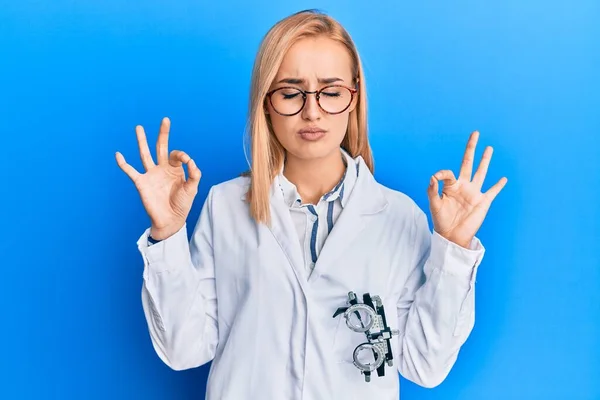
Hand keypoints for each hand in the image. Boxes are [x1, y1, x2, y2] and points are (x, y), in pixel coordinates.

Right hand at [115, 117, 200, 239]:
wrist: (171, 220)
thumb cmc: (182, 204)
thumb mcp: (192, 188)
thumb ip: (194, 174)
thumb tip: (190, 161)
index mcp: (175, 169)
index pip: (176, 154)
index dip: (181, 155)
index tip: (186, 160)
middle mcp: (162, 169)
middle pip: (161, 147)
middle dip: (163, 134)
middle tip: (165, 120)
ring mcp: (151, 175)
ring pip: (145, 154)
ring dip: (142, 141)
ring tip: (139, 127)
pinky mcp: (141, 183)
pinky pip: (130, 171)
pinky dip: (123, 163)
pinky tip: (118, 154)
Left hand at [427, 131, 506, 247]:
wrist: (452, 236)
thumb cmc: (441, 220)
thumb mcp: (434, 204)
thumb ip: (432, 190)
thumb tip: (433, 177)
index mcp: (450, 186)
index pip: (448, 172)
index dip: (442, 173)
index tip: (437, 178)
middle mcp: (463, 186)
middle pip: (468, 162)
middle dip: (471, 148)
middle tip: (475, 133)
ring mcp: (474, 193)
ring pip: (481, 172)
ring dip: (485, 160)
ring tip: (489, 148)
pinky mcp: (483, 202)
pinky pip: (492, 191)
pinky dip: (498, 186)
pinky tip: (503, 178)